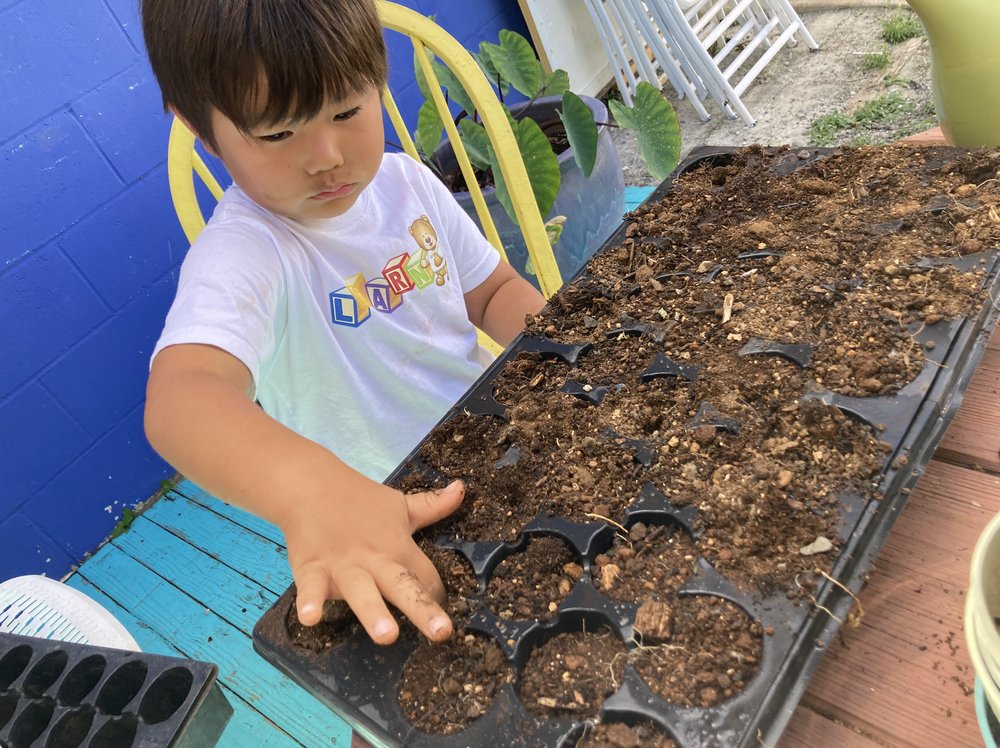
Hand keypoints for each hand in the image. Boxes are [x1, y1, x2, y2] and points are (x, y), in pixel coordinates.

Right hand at [282, 479, 464, 644]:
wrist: (311, 485)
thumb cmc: (359, 500)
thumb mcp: (400, 504)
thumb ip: (432, 505)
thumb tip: (461, 488)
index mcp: (399, 547)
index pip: (427, 577)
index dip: (438, 596)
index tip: (444, 617)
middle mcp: (375, 560)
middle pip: (402, 586)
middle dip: (422, 609)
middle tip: (442, 632)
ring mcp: (343, 566)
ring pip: (361, 591)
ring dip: (373, 612)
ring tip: (386, 635)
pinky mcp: (311, 568)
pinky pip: (310, 588)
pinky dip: (309, 601)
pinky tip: (310, 618)